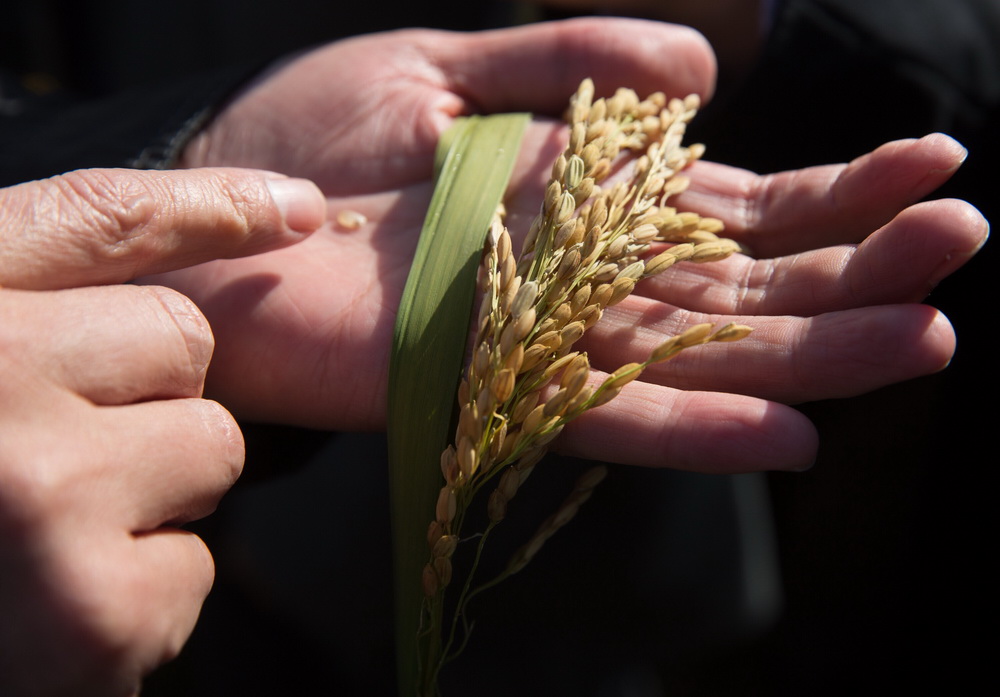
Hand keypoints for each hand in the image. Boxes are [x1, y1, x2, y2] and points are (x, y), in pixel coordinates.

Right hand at [0, 168, 324, 695]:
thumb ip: (89, 245)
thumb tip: (302, 204)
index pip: (110, 221)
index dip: (203, 212)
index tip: (295, 207)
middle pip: (184, 348)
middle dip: (140, 400)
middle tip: (35, 456)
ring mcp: (44, 503)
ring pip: (210, 455)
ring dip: (148, 497)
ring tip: (36, 531)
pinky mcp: (93, 615)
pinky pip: (194, 570)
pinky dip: (137, 597)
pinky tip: (44, 605)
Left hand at [167, 19, 986, 471]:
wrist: (215, 215)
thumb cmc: (315, 141)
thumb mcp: (449, 68)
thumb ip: (573, 67)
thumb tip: (706, 73)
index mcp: (585, 202)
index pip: (734, 208)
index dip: (835, 193)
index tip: (933, 167)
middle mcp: (583, 278)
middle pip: (741, 286)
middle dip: (856, 268)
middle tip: (964, 245)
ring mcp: (544, 341)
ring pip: (701, 358)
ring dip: (814, 353)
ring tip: (926, 336)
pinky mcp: (491, 393)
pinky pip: (610, 419)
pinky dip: (699, 430)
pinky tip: (795, 433)